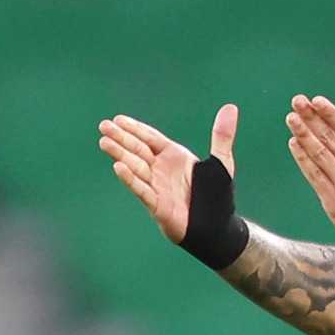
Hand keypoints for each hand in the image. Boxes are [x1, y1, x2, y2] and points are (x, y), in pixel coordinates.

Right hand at [98, 104, 238, 242]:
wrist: (216, 226)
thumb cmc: (216, 195)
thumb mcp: (222, 162)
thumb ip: (222, 136)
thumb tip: (231, 107)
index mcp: (174, 157)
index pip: (151, 139)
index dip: (135, 129)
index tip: (118, 119)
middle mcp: (161, 169)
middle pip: (138, 150)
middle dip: (121, 138)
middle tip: (104, 126)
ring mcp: (157, 186)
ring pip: (135, 167)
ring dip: (120, 155)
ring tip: (104, 142)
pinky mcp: (157, 204)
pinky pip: (141, 189)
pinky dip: (131, 179)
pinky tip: (118, 167)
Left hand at [285, 95, 334, 255]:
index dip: (331, 114)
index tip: (317, 101)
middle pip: (330, 138)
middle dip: (311, 118)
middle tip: (297, 102)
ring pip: (319, 154)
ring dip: (303, 134)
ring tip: (292, 118)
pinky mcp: (333, 202)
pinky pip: (314, 176)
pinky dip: (303, 160)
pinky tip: (294, 145)